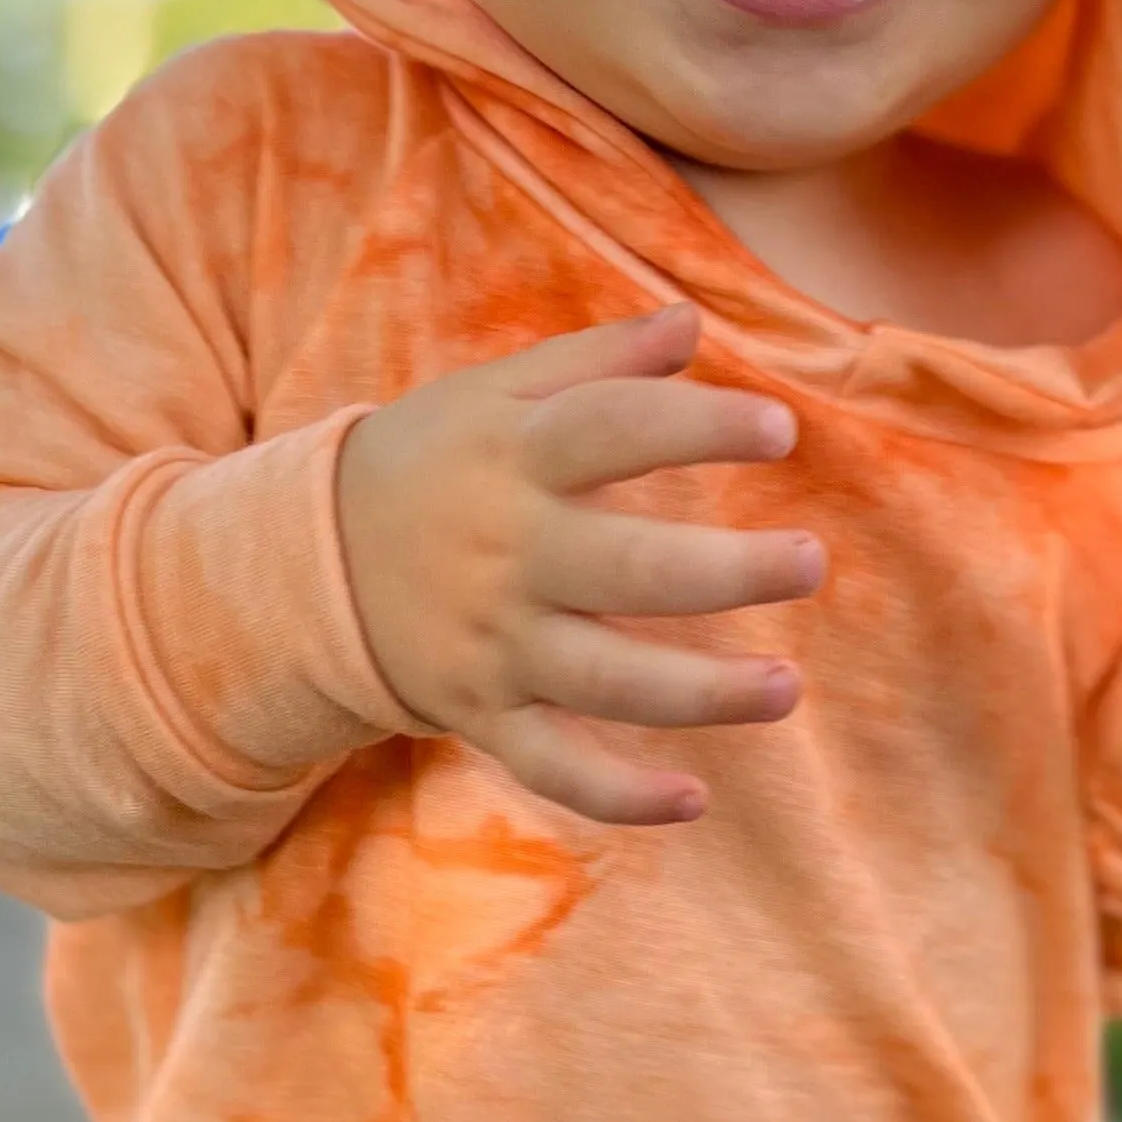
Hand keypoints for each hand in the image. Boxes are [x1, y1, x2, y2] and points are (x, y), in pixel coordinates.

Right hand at [335, 303, 822, 826]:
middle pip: (627, 570)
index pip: (612, 432)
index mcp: (517, 458)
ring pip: (606, 681)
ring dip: (701, 693)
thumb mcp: (495, 393)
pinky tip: (694, 799)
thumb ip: (597, 361)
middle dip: (725, 572)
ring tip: (787, 687)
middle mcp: (510, 555)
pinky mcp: (485, 715)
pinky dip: (617, 796)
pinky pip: (552, 768)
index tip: (780, 429)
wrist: (310, 559)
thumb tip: (693, 321)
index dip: (697, 427)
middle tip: (811, 562)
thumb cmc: (435, 459)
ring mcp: (497, 645)